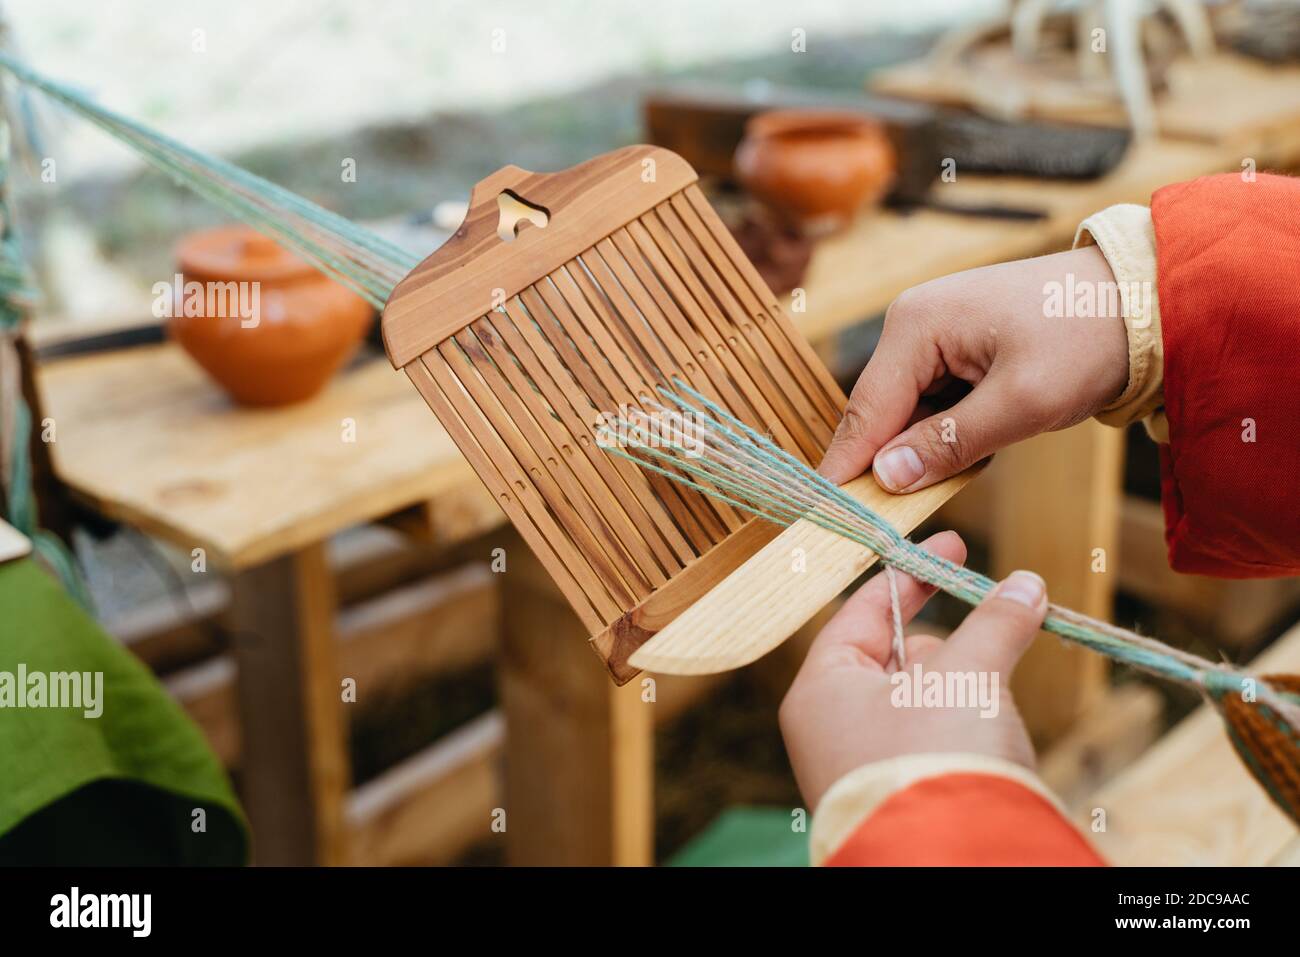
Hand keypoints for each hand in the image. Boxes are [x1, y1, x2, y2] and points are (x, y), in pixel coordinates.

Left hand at [779, 531, 1047, 809]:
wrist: (952, 868)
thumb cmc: (938, 761)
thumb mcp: (969, 677)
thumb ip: (995, 623)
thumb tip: (1025, 584)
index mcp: (821, 688)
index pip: (863, 612)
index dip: (912, 575)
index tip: (954, 545)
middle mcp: (832, 726)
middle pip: (897, 656)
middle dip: (951, 644)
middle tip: (994, 631)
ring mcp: (865, 764)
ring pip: (924, 700)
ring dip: (965, 689)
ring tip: (989, 706)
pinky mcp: (903, 794)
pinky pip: (937, 741)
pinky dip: (968, 727)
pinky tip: (992, 739)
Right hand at [818, 245, 1128, 489]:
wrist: (1146, 298)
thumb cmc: (1087, 338)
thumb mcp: (1022, 401)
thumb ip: (950, 443)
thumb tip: (887, 478)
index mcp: (915, 325)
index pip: (864, 411)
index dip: (846, 469)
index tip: (827, 519)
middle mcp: (911, 324)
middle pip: (879, 414)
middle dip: (890, 462)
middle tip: (893, 520)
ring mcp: (932, 334)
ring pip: (907, 413)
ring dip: (927, 448)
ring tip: (967, 468)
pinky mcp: (955, 348)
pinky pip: (933, 403)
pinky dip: (949, 432)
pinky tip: (981, 445)